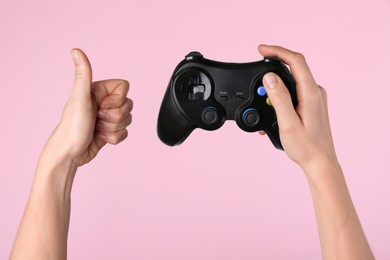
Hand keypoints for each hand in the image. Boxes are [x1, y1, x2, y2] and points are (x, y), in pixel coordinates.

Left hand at [49, 49, 132, 165]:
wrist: (69, 153)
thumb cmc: (72, 126)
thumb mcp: (80, 98)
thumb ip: (83, 74)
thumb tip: (75, 50)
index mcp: (98, 90)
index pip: (124, 87)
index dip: (117, 100)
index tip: (101, 106)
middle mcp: (103, 102)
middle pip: (129, 105)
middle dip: (115, 117)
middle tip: (97, 119)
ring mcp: (107, 117)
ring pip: (128, 119)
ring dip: (113, 128)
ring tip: (96, 129)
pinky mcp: (110, 130)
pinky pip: (125, 132)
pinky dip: (114, 138)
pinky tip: (100, 138)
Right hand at [258, 45, 336, 170]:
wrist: (319, 162)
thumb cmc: (306, 147)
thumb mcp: (287, 123)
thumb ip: (279, 98)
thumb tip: (269, 77)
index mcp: (311, 93)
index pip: (296, 61)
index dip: (277, 51)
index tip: (261, 49)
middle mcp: (315, 92)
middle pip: (293, 68)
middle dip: (272, 66)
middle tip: (255, 72)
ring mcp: (313, 98)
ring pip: (291, 80)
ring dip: (274, 84)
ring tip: (260, 97)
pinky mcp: (310, 104)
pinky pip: (293, 91)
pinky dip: (279, 94)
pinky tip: (270, 108)